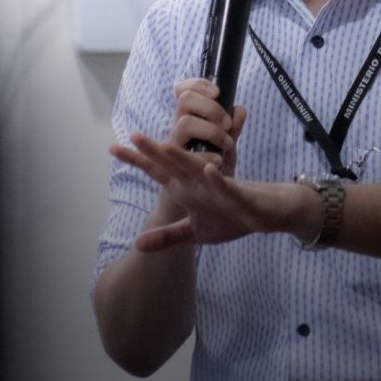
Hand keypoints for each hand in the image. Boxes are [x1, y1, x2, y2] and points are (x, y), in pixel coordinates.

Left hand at [110, 133, 302, 251]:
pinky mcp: (239, 194)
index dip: (138, 161)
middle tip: (133, 136)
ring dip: (183, 158)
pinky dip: (220, 179)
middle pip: (174, 163)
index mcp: (187, 187)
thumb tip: (137, 245)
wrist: (266, 213)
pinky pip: (229, 186)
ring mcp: (219, 186)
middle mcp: (199, 181)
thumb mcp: (195, 232)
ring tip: (164, 145)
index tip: (113, 149)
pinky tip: (210, 169)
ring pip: (199, 168)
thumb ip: (167, 236)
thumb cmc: (231, 217)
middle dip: (155, 151)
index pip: (158, 171)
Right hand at [169, 78, 244, 175]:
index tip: (217, 92)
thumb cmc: (212, 165)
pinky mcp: (174, 165)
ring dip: (210, 130)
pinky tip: (218, 160)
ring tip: (226, 143)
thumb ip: (232, 127)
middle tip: (227, 124)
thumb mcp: (225, 144)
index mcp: (189, 117)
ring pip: (184, 123)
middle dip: (210, 108)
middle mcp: (178, 127)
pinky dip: (204, 157)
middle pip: (185, 100)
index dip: (198, 84)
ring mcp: (173, 145)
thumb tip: (240, 110)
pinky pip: (187, 155)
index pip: (183, 90)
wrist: (202, 197)